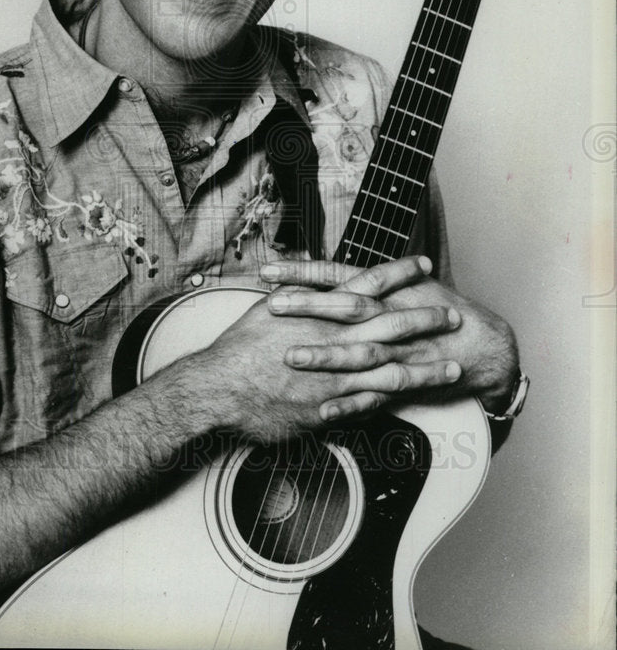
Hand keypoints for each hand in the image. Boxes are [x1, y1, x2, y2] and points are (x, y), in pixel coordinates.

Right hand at [195, 256, 463, 440]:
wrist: (220, 389)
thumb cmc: (239, 347)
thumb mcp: (268, 306)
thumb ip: (298, 293)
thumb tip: (314, 277)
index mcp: (320, 312)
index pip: (368, 285)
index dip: (399, 274)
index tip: (424, 265)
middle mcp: (334, 342)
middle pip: (391, 328)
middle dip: (426, 321)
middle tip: (454, 316)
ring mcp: (336, 379)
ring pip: (392, 372)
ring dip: (426, 370)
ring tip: (454, 368)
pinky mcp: (329, 410)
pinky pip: (369, 405)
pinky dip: (393, 400)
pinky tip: (414, 400)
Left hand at [259, 256, 519, 418]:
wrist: (485, 346)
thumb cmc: (439, 309)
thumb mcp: (404, 284)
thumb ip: (364, 280)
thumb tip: (319, 273)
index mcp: (387, 290)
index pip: (338, 274)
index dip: (302, 271)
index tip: (268, 270)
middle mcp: (391, 317)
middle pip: (346, 308)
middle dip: (310, 307)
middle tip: (273, 307)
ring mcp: (399, 352)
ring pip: (359, 352)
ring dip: (326, 355)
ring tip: (291, 357)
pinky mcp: (406, 384)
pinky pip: (375, 397)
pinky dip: (351, 406)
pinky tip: (323, 411)